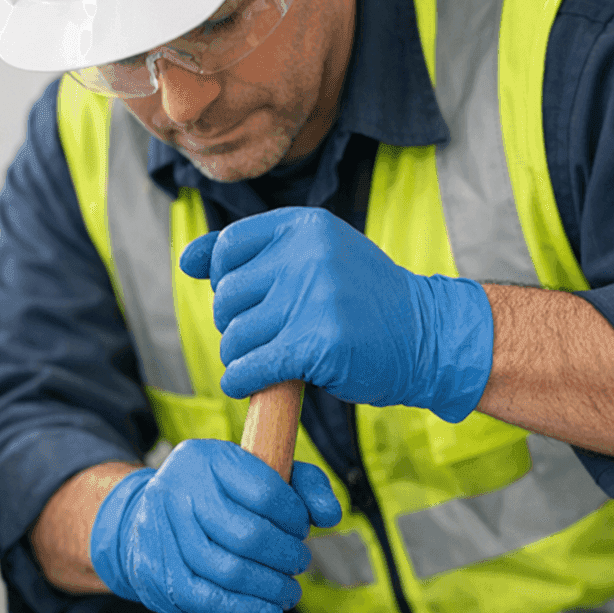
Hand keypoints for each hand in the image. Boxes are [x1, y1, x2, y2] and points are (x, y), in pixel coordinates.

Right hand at [88, 439, 341, 612]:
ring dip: (269, 590)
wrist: (149, 513)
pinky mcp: (153, 571)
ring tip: (287, 592)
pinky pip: (204, 601)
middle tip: (298, 563)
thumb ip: (305, 486)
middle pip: (248, 537)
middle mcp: (178, 490)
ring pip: (227, 573)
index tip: (301, 530)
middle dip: (286, 558)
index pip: (266, 492)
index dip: (295, 519)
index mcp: (209, 458)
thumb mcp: (262, 473)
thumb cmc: (217, 495)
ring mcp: (160, 532)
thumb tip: (329, 515)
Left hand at [179, 207, 494, 421]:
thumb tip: (187, 261)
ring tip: (266, 361)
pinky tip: (249, 385)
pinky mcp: (317, 343)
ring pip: (235, 336)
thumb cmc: (365, 302)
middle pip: (226, 296)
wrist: (426, 336)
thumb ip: (257, 254)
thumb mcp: (319, 256)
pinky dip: (241, 381)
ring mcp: (313, 298)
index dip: (223, 280)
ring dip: (240, 358)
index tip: (243, 300)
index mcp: (305, 227)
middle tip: (263, 337)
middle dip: (234, 325)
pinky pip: (251, 366)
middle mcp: (307, 255)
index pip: (228, 248)